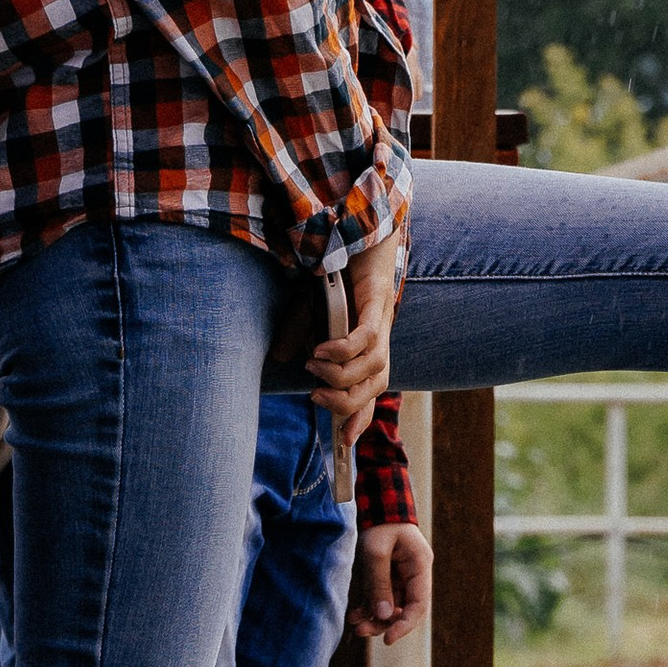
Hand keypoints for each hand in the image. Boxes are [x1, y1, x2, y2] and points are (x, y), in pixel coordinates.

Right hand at [306, 237, 398, 446]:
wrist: (356, 224)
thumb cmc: (335, 268)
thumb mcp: (311, 308)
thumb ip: (301, 334)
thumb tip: (286, 358)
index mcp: (368, 343)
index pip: (370, 389)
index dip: (361, 417)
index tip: (345, 442)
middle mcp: (379, 336)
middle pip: (378, 385)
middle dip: (348, 403)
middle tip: (316, 398)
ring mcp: (381, 318)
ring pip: (374, 367)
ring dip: (342, 376)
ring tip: (314, 368)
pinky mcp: (377, 299)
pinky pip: (366, 337)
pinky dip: (345, 349)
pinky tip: (324, 350)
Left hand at [348, 521, 430, 643]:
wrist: (375, 499)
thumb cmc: (379, 521)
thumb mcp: (376, 551)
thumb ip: (379, 583)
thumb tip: (382, 615)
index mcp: (420, 566)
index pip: (419, 605)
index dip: (405, 625)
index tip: (387, 638)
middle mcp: (414, 573)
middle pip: (404, 608)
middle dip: (383, 623)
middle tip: (360, 632)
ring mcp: (401, 574)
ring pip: (391, 605)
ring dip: (374, 617)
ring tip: (354, 625)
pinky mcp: (387, 574)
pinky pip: (381, 597)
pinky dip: (369, 607)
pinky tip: (354, 615)